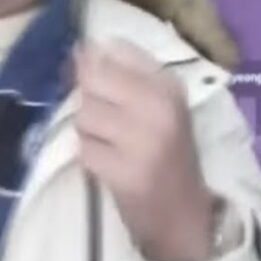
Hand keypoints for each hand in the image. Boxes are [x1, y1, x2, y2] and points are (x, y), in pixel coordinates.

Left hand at [73, 40, 216, 260]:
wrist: (182, 211)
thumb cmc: (166, 153)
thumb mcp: (160, 106)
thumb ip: (123, 75)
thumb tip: (78, 50)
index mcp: (169, 86)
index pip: (115, 51)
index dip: (92, 60)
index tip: (95, 79)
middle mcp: (159, 108)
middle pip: (93, 80)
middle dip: (88, 98)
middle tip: (104, 118)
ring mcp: (142, 141)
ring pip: (84, 116)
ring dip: (88, 131)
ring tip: (109, 144)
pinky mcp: (125, 172)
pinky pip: (84, 149)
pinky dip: (89, 156)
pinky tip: (108, 163)